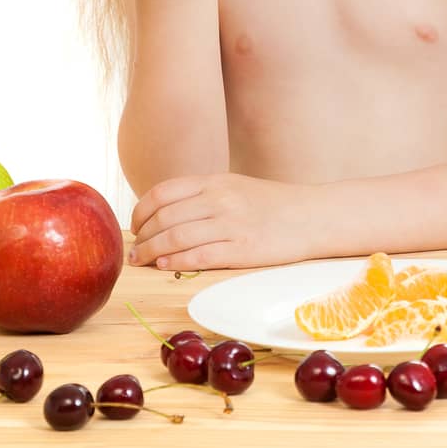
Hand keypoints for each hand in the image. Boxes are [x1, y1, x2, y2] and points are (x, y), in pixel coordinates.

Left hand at [128, 173, 309, 270]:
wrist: (313, 216)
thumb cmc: (272, 204)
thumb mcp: (235, 187)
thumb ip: (202, 196)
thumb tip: (163, 215)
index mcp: (215, 182)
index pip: (162, 194)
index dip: (140, 212)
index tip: (134, 226)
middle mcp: (220, 199)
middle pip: (164, 218)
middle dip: (141, 236)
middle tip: (133, 250)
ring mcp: (231, 224)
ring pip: (176, 238)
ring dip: (152, 252)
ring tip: (142, 261)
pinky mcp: (242, 250)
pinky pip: (199, 257)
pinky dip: (175, 262)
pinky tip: (165, 265)